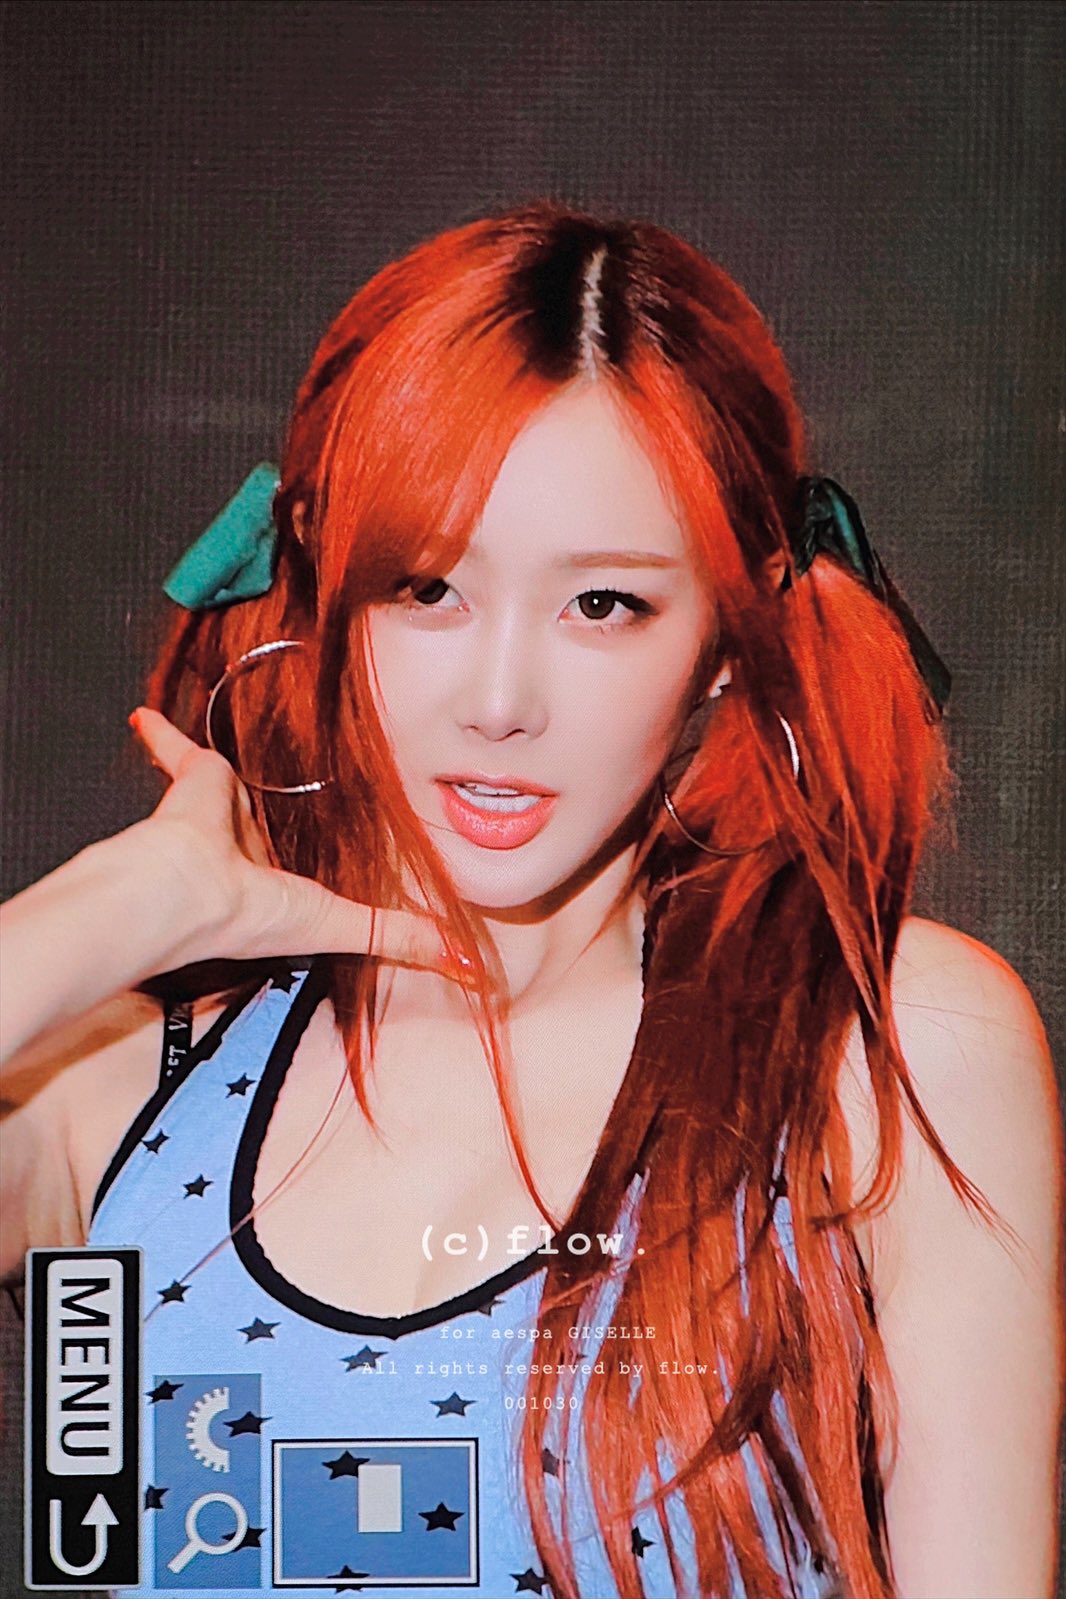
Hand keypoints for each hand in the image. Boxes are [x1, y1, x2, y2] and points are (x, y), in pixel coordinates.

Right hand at [126, 706, 472, 982]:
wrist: (185, 892)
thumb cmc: (249, 916)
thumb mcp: (340, 925)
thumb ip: (399, 937)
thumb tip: (469, 967)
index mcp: (278, 883)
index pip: (309, 862)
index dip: (323, 851)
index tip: (331, 839)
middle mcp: (246, 848)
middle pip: (269, 818)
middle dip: (270, 807)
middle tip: (290, 777)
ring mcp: (217, 814)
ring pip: (229, 782)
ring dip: (224, 772)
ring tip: (245, 733)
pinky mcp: (193, 780)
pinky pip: (177, 753)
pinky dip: (162, 738)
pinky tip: (146, 718)